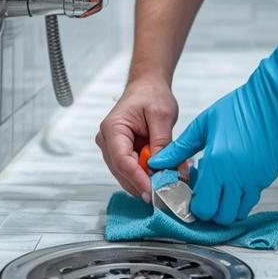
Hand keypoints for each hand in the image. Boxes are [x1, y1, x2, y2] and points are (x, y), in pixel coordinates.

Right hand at [96, 77, 178, 201]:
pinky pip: (133, 171)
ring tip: (170, 181)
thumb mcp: (162, 116)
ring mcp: (112, 148)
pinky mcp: (121, 153)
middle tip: (167, 191)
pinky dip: (147, 176)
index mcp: (113, 128)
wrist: (147, 87)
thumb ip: (162, 142)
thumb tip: (161, 169)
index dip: (137, 178)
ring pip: (127, 175)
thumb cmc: (151, 94)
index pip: (122, 160)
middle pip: (122, 172)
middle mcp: (107, 141)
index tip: (153, 191)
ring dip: (147, 181)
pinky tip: (163, 175)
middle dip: (144, 183)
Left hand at [148, 44, 277, 222]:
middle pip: (220, 216)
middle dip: (210, 210)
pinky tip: (233, 179)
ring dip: (226, 206)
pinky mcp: (267, 177)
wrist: (275, 99)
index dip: (194, 205)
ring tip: (219, 187)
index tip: (190, 195)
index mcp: (218, 163)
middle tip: (203, 194)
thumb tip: (158, 161)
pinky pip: (252, 199)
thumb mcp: (203, 125)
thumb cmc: (240, 107)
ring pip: (238, 212)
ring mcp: (255, 179)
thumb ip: (180, 148)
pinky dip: (241, 197)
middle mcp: (238, 177)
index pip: (203, 206)